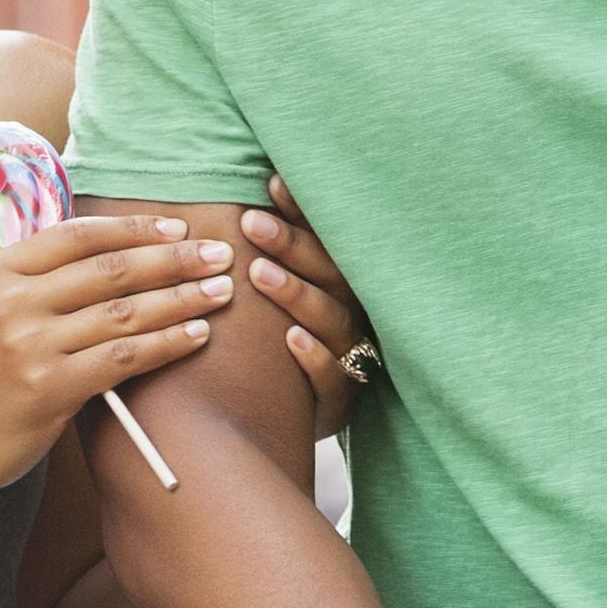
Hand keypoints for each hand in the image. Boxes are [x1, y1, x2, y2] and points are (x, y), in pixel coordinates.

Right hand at [0, 213, 241, 500]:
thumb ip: (38, 281)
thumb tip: (114, 252)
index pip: (78, 235)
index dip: (134, 228)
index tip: (178, 227)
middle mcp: (11, 301)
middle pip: (110, 269)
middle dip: (174, 259)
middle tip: (219, 253)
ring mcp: (30, 345)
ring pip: (125, 312)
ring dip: (182, 299)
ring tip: (222, 291)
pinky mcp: (50, 389)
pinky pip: (124, 357)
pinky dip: (167, 343)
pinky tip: (198, 334)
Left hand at [239, 178, 378, 437]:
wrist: (297, 424)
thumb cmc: (289, 346)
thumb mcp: (293, 293)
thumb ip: (279, 248)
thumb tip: (254, 184)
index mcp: (344, 286)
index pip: (326, 240)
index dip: (302, 212)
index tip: (271, 183)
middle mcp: (355, 315)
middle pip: (329, 274)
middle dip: (292, 246)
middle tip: (251, 222)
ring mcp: (351, 358)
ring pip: (332, 321)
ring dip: (297, 295)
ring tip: (259, 273)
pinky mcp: (340, 401)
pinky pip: (334, 378)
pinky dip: (315, 358)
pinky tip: (291, 338)